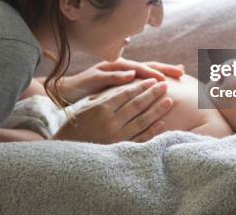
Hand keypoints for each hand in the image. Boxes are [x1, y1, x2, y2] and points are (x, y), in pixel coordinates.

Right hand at [53, 78, 173, 142]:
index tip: (153, 80)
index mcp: (101, 109)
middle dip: (153, 94)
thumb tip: (125, 89)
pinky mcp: (120, 149)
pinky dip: (152, 131)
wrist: (66, 154)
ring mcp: (117, 137)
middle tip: (165, 86)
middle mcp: (110, 122)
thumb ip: (105, 98)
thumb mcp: (87, 109)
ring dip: (157, 111)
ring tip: (169, 101)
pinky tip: (162, 123)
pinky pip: (140, 139)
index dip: (141, 86)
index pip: (126, 94)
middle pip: (137, 105)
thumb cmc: (75, 128)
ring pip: (142, 121)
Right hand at [57, 57, 184, 102]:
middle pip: (144, 66)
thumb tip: (154, 93)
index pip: (150, 70)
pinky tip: (130, 76)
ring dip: (144, 72)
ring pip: (129, 69)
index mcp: (125, 72)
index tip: (183, 72)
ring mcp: (107, 70)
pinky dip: (120, 75)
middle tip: (179, 72)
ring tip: (159, 76)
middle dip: (162, 69)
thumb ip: (132, 92)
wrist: (67, 92)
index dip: (166, 70)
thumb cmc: (94, 95)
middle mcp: (118, 68)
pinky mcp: (95, 77)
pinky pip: (109, 76)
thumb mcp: (116, 94)